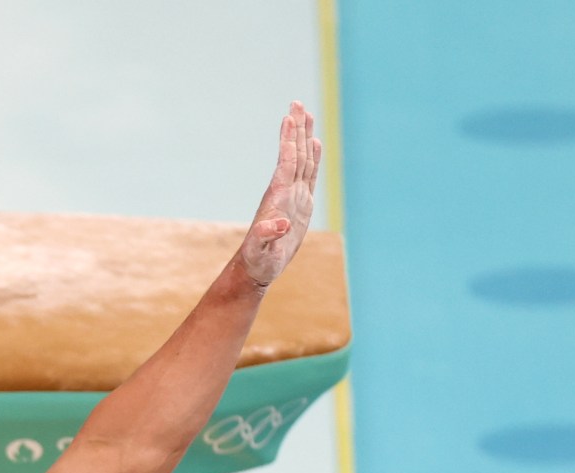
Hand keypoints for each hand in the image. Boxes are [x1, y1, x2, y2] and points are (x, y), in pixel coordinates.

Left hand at [236, 103, 321, 288]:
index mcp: (278, 197)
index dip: (288, 140)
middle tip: (297, 103)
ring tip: (307, 114)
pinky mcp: (302, 204)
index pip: (286, 162)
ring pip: (303, 159)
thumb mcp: (261, 251)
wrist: (259, 267)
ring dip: (305, 137)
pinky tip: (315, 143)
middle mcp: (286, 191)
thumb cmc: (258, 260)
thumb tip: (279, 225)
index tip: (288, 117)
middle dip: (296, 129)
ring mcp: (295, 196)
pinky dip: (314, 157)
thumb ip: (266, 236)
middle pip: (295, 153)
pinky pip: (309, 175)